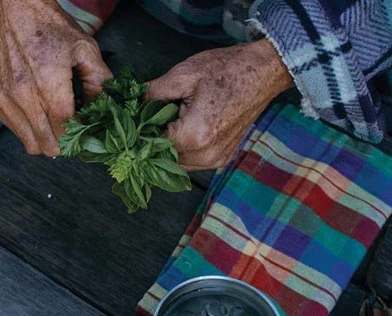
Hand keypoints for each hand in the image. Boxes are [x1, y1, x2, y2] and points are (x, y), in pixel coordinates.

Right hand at [0, 0, 111, 154]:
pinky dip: (29, 129)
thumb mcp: (84, 48)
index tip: (86, 133)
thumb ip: (99, 82)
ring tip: (56, 123)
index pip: (64, 128)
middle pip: (46, 144)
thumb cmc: (50, 28)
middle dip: (63, 144)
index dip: (78, 136)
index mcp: (47, 80)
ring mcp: (5, 100)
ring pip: (30, 144)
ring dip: (46, 139)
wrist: (14, 12)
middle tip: (72, 133)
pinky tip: (38, 111)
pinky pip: (16, 131)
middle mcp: (22, 94)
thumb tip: (103, 111)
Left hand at [146, 40, 292, 170]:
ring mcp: (215, 160)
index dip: (142, 134)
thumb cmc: (227, 69)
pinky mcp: (221, 159)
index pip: (152, 146)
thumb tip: (132, 105)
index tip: (138, 121)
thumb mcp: (184, 75)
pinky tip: (185, 131)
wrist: (265, 71)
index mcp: (193, 137)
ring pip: (176, 164)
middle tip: (153, 120)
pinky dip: (184, 151)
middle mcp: (204, 156)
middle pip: (163, 159)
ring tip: (172, 123)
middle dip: (155, 142)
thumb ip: (153, 93)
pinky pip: (192, 163)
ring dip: (169, 148)